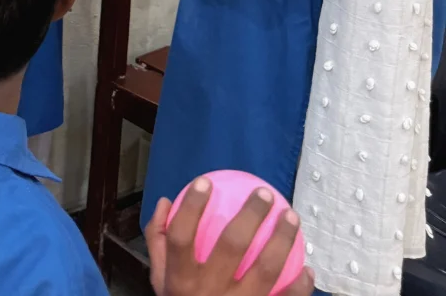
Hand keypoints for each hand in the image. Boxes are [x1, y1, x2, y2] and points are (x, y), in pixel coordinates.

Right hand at [144, 177, 315, 295]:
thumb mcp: (160, 281)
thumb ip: (159, 243)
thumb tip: (166, 202)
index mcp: (180, 281)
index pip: (181, 236)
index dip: (191, 207)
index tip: (204, 182)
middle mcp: (208, 292)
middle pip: (231, 246)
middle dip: (250, 215)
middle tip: (264, 194)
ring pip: (266, 269)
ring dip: (282, 240)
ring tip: (291, 217)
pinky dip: (300, 285)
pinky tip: (307, 267)